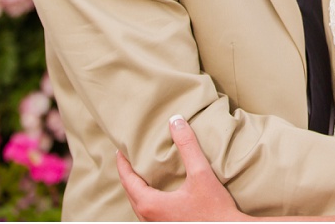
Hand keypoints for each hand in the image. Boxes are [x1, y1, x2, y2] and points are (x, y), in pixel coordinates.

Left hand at [116, 115, 247, 221]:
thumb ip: (187, 146)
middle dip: (127, 174)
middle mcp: (148, 218)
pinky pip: (147, 211)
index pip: (128, 180)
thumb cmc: (214, 209)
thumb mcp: (201, 173)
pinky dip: (145, 198)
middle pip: (130, 193)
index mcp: (150, 204)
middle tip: (128, 157)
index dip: (122, 163)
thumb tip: (176, 121)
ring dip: (136, 188)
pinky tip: (155, 191)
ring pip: (138, 204)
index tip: (120, 150)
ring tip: (140, 172)